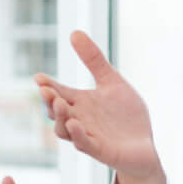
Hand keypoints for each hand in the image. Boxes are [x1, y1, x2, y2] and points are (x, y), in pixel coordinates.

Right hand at [35, 32, 165, 183]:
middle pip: (56, 111)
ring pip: (65, 130)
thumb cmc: (126, 116)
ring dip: (60, 117)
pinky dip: (78, 135)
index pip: (58, 92)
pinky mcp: (101, 151)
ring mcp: (88, 136)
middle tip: (45, 90)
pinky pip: (85, 145)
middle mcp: (79, 120)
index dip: (47, 86)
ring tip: (59, 103)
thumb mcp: (112, 82)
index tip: (38, 77)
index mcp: (80, 103)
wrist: (144, 145)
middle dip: (49, 101)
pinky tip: (74, 123)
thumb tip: (74, 32)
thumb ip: (94, 60)